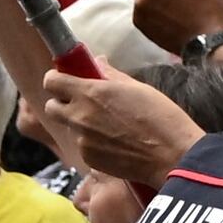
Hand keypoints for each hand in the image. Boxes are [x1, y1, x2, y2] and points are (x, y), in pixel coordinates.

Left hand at [22, 62, 198, 188]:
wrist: (171, 155)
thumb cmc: (160, 117)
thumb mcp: (136, 88)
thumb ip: (110, 75)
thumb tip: (97, 62)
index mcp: (91, 93)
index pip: (51, 81)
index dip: (56, 78)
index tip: (64, 78)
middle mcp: (80, 117)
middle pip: (51, 106)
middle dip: (61, 102)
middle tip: (80, 101)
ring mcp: (83, 140)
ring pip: (69, 127)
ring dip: (80, 123)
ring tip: (108, 124)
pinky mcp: (89, 159)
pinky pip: (83, 145)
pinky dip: (92, 142)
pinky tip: (115, 142)